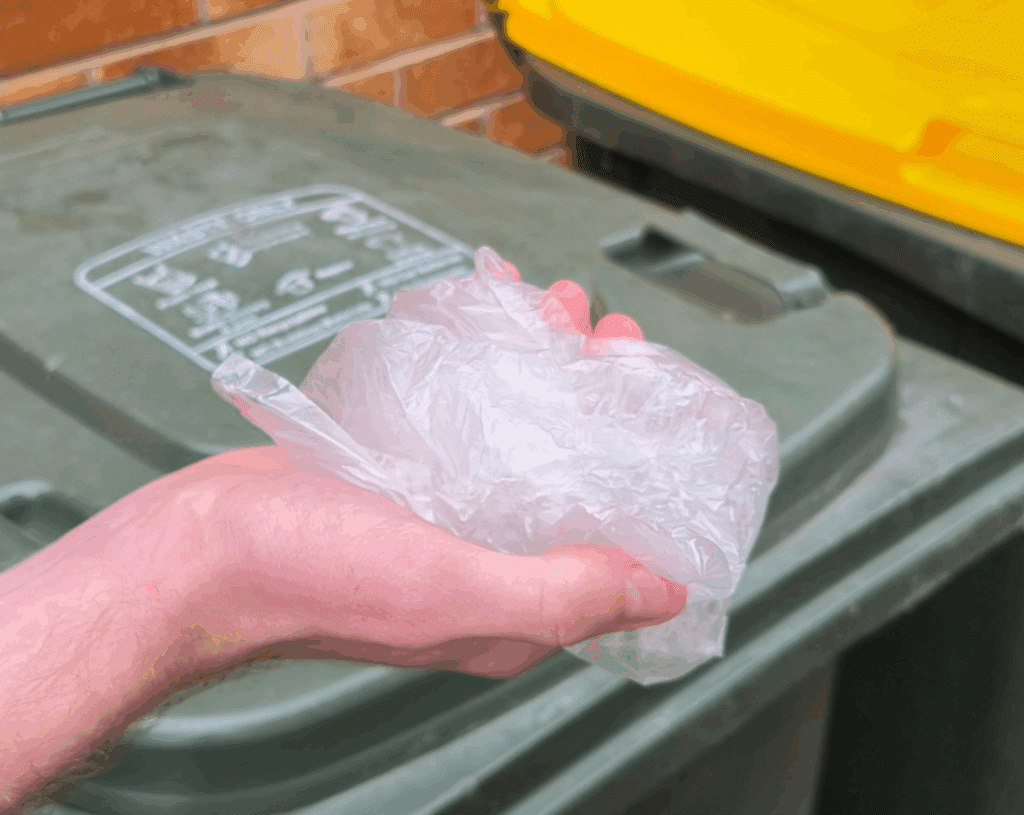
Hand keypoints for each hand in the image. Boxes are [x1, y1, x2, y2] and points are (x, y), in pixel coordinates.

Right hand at [166, 262, 686, 680]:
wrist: (194, 550)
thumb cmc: (311, 580)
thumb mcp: (451, 591)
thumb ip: (559, 591)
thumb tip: (662, 592)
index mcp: (512, 601)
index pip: (610, 543)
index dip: (648, 476)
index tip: (664, 403)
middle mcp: (484, 556)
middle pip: (571, 470)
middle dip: (600, 394)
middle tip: (611, 332)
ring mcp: (439, 508)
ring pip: (516, 429)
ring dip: (546, 364)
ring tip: (559, 303)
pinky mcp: (396, 469)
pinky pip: (458, 408)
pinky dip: (482, 358)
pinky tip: (489, 310)